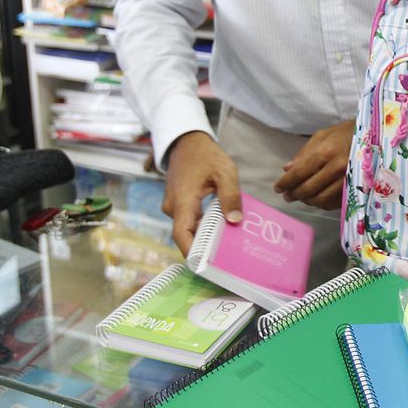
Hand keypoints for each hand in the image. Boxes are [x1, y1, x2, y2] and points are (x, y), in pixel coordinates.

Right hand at [163, 131, 241, 254]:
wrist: (187, 141)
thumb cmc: (206, 155)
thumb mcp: (225, 172)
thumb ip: (230, 195)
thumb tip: (234, 220)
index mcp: (182, 200)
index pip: (181, 234)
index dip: (192, 253)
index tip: (206, 266)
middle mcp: (173, 207)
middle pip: (186, 235)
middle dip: (203, 249)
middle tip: (226, 261)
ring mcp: (173, 206)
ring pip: (188, 228)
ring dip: (204, 237)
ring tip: (227, 247)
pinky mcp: (178, 204)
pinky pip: (188, 221)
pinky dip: (202, 227)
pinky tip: (220, 230)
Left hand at [275, 120, 353, 211]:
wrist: (375, 137)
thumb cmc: (345, 133)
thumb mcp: (323, 135)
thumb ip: (304, 153)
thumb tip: (287, 169)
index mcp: (326, 152)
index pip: (299, 173)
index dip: (286, 183)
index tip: (278, 188)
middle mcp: (337, 168)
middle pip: (308, 189)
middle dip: (294, 194)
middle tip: (287, 196)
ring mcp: (347, 180)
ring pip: (321, 199)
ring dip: (307, 201)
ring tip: (300, 197)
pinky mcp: (355, 188)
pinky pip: (334, 203)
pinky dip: (321, 204)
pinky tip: (316, 199)